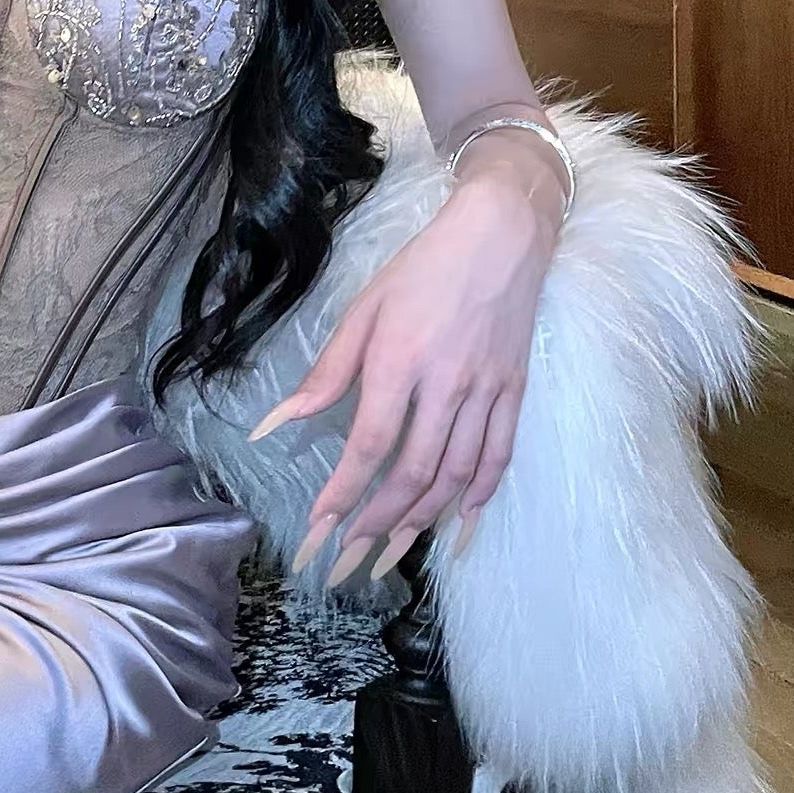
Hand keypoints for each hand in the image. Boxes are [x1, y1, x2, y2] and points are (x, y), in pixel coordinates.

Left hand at [249, 165, 555, 582]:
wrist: (500, 237)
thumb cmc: (422, 269)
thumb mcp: (364, 308)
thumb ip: (327, 370)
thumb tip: (279, 420)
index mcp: (400, 360)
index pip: (369, 443)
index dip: (344, 492)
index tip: (319, 528)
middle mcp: (445, 384)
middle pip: (415, 472)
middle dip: (380, 521)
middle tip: (353, 555)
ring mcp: (485, 392)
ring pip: (457, 475)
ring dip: (423, 519)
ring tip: (393, 548)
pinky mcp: (514, 393)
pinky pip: (498, 457)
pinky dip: (479, 496)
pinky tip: (458, 520)